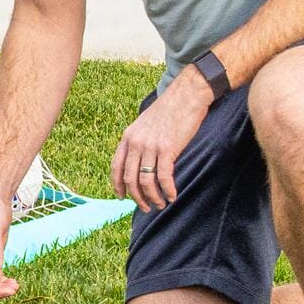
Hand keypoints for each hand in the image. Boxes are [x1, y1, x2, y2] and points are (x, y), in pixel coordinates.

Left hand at [110, 70, 212, 210]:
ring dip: (152, 197)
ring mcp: (150, 146)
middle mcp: (135, 143)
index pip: (116, 166)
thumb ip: (139, 141)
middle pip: (129, 178)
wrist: (187, 96)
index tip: (121, 196)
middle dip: (136, 197)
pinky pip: (163, 177)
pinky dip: (167, 190)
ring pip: (145, 181)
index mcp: (128, 137)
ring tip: (160, 204)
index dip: (117, 184)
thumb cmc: (169, 110)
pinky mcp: (167, 149)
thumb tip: (139, 160)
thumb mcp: (145, 124)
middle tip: (145, 207)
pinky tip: (172, 196)